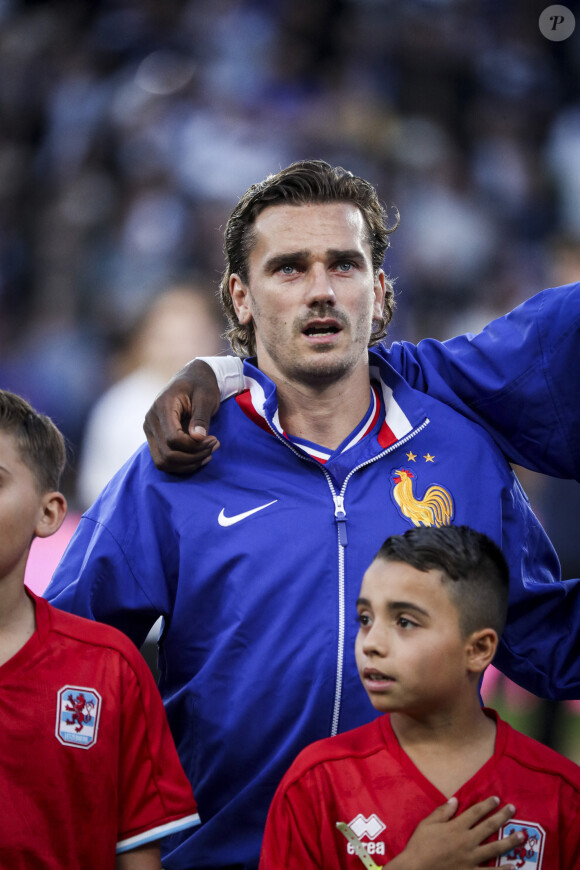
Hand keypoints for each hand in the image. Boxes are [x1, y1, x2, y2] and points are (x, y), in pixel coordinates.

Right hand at [144, 361, 220, 472]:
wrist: (192, 378)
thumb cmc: (201, 385)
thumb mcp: (206, 397)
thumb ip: (201, 417)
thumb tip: (198, 438)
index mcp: (162, 406)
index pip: (173, 439)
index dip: (195, 446)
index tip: (214, 439)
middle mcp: (151, 420)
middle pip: (167, 454)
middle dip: (194, 457)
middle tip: (214, 447)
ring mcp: (150, 431)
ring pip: (163, 462)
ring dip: (188, 464)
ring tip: (208, 453)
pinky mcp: (154, 438)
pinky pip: (164, 460)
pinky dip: (182, 464)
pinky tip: (200, 457)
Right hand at [390, 796, 523, 869]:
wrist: (416, 869)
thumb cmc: (419, 845)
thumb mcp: (427, 823)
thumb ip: (443, 812)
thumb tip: (455, 800)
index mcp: (456, 827)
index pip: (475, 812)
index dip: (487, 805)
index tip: (497, 799)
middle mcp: (467, 841)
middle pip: (489, 826)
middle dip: (502, 816)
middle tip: (513, 809)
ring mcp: (471, 858)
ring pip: (495, 848)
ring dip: (510, 841)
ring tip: (522, 836)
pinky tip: (514, 866)